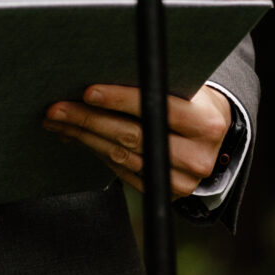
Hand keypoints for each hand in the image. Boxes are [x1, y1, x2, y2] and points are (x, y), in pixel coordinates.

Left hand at [42, 83, 231, 197]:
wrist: (218, 135)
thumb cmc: (193, 100)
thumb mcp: (185, 87)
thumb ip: (153, 83)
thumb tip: (97, 81)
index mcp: (207, 122)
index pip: (157, 108)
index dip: (120, 99)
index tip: (88, 92)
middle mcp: (199, 156)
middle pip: (133, 136)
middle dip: (88, 120)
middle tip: (57, 109)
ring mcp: (184, 181)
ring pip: (122, 156)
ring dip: (85, 137)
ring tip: (59, 121)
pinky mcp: (167, 193)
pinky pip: (123, 171)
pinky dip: (97, 151)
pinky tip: (79, 137)